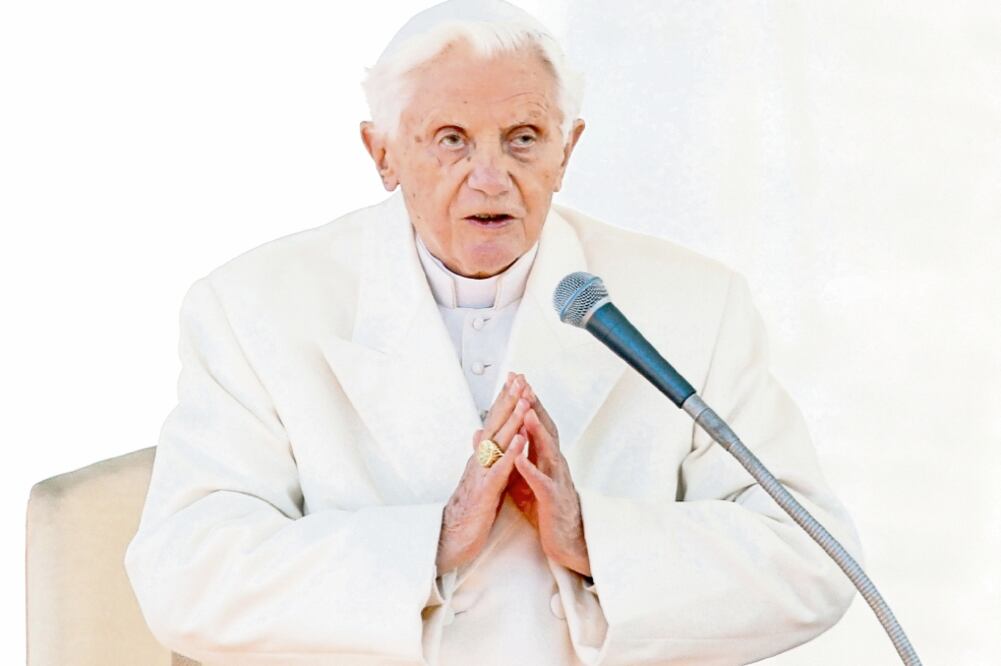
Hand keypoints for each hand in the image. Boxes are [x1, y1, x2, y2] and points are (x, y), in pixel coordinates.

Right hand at [436, 373, 530, 572]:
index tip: (515, 381)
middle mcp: (479, 461)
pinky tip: (522, 441)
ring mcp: (481, 475)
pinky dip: (512, 454)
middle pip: (495, 425)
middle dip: (509, 401)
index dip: (504, 402)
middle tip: (520, 379)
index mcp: (481, 458)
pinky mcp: (484, 493)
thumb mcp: (476, 478)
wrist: (449, 539)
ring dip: (512, 421)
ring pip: (498, 443)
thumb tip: (480, 434)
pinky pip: (500, 470)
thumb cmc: (466, 510)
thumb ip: (481, 456)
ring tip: (524, 401)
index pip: (494, 424)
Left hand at [507, 379, 591, 576]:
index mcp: (545, 456)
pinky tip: (520, 459)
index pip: (535, 422)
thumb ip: (511, 453)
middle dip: (534, 405)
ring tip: (525, 412)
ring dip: (536, 431)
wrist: (565, 539)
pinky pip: (541, 482)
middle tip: (524, 384)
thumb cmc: (544, 506)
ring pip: (547, 450)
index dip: (526, 400)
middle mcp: (553, 462)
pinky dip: (531, 469)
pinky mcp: (552, 499)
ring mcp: (555, 479)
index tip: (515, 379)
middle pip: (544, 428)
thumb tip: (492, 432)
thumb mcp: (523, 476)